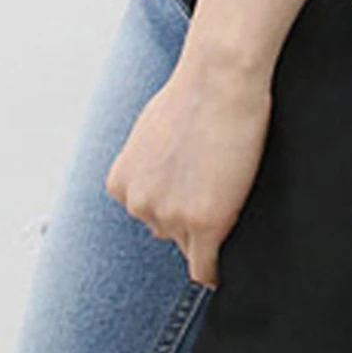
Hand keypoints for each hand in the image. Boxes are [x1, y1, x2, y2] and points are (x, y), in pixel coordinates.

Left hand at [105, 43, 272, 286]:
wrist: (220, 78)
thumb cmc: (193, 93)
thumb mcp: (152, 132)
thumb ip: (151, 166)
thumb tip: (169, 181)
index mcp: (120, 184)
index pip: (149, 214)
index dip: (177, 204)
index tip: (196, 195)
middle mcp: (138, 205)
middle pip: (169, 231)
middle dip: (191, 218)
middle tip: (218, 188)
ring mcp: (170, 216)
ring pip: (192, 246)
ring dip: (210, 231)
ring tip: (230, 194)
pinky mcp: (204, 223)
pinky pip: (207, 269)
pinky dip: (217, 273)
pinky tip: (227, 269)